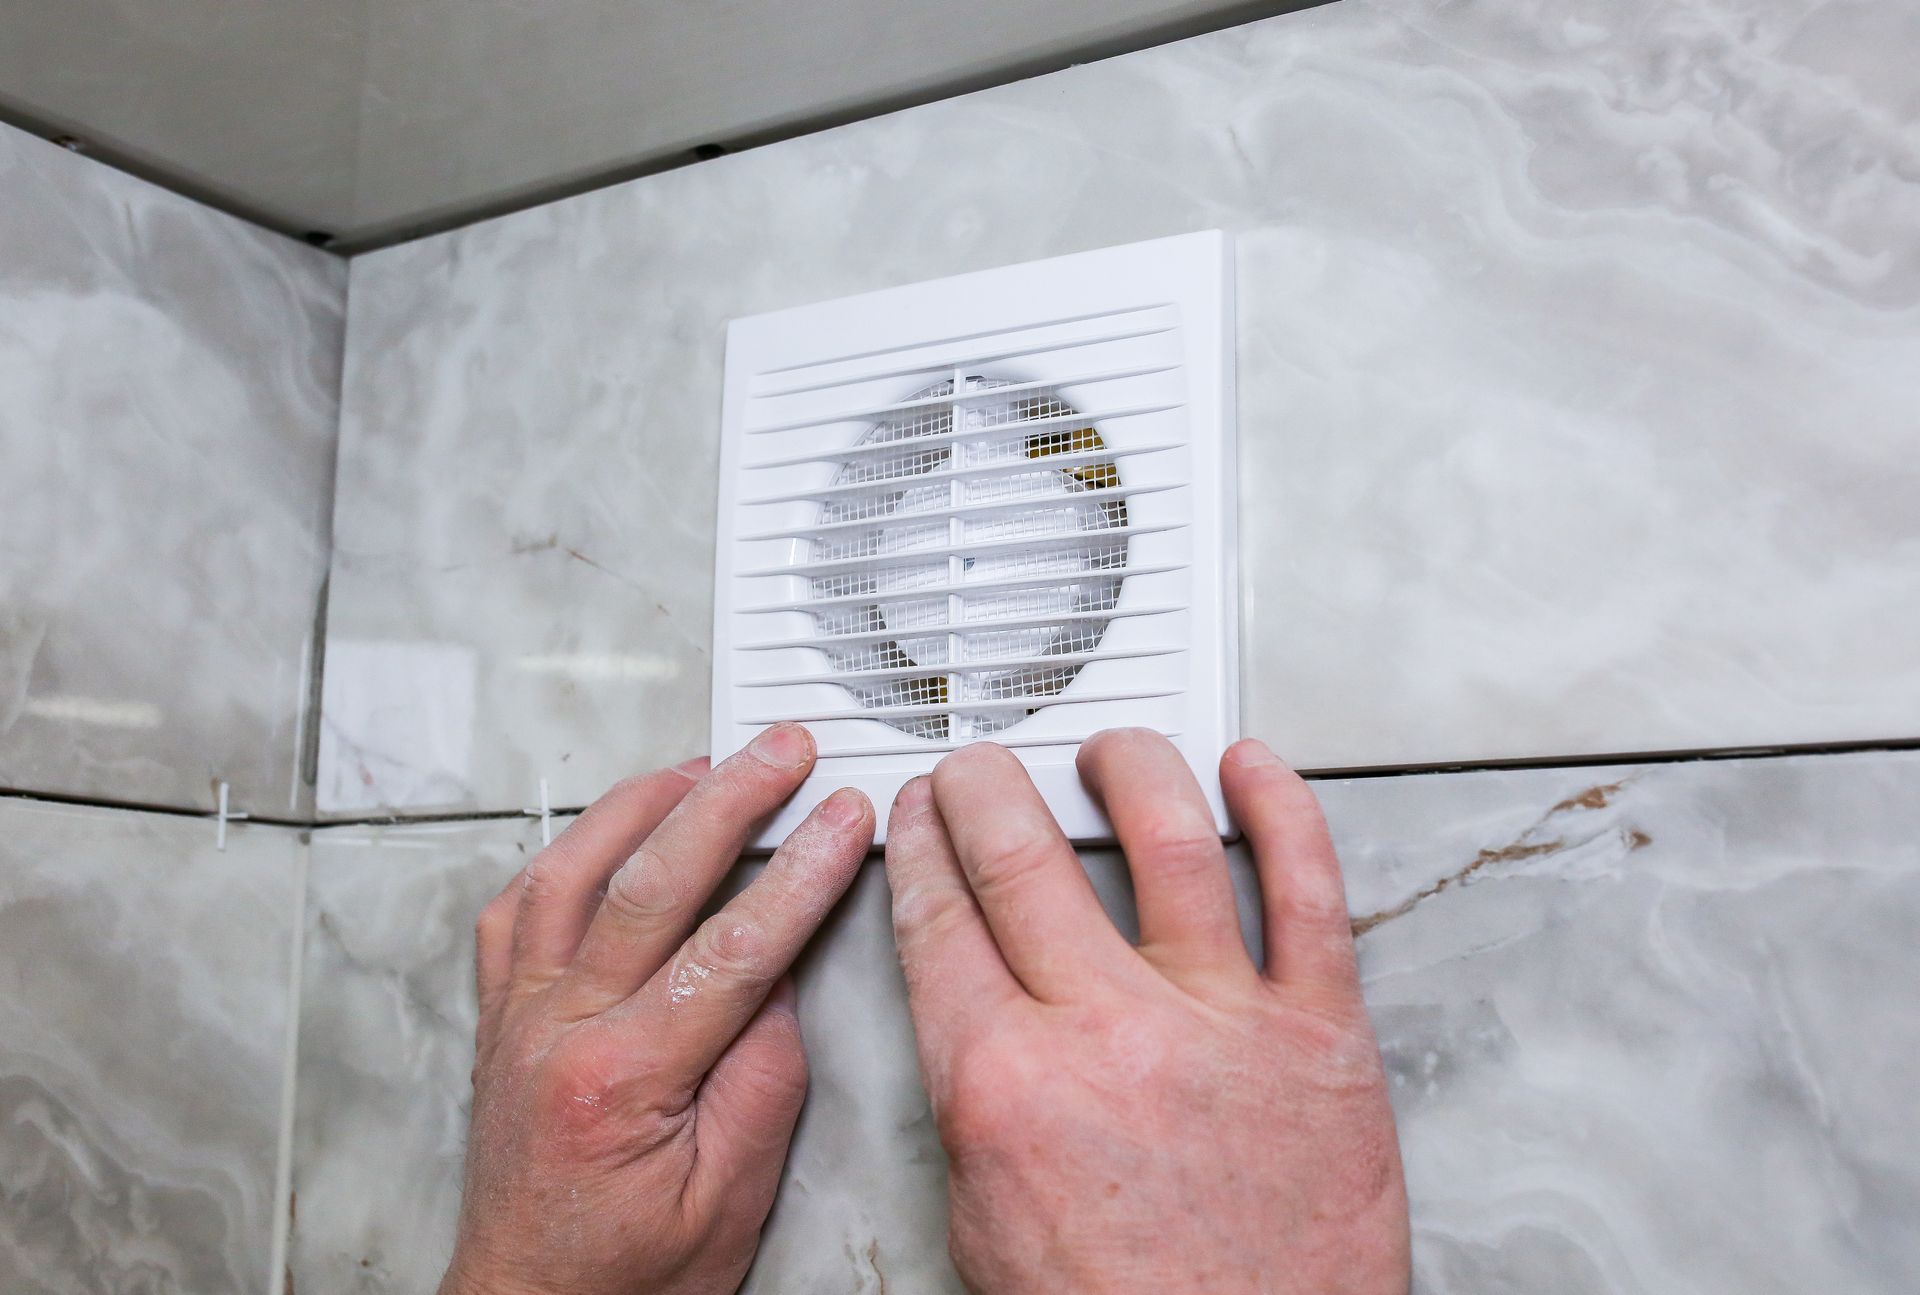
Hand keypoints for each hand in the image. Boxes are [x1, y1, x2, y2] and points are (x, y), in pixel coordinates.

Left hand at [441, 723, 873, 1294]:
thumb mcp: (729, 1197)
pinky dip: (564, 855)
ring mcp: (520, 1014)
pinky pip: (515, 910)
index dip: (801, 872)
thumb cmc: (624, 1276)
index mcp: (623, 1078)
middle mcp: (557, 1029)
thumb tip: (784, 976)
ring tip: (702, 764)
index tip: (843, 821)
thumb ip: (763, 1078)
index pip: (733, 945)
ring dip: (643, 803)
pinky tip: (604, 832)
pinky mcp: (501, 1016)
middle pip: (651, 879)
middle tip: (783, 753)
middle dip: (731, 799)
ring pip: (571, 871)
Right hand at [883, 729, 1409, 1294]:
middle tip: (981, 767)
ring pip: (1166, 840)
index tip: (921, 816)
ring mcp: (1221, 1019)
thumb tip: (973, 1013)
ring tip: (1109, 751)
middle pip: (1022, 860)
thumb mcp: (984, 1225)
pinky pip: (1307, 888)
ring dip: (1126, 771)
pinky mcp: (1321, 1030)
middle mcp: (1107, 1032)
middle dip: (986, 789)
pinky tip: (1251, 771)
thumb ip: (972, 1103)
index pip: (941, 921)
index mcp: (1005, 1083)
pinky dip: (1281, 811)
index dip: (922, 848)